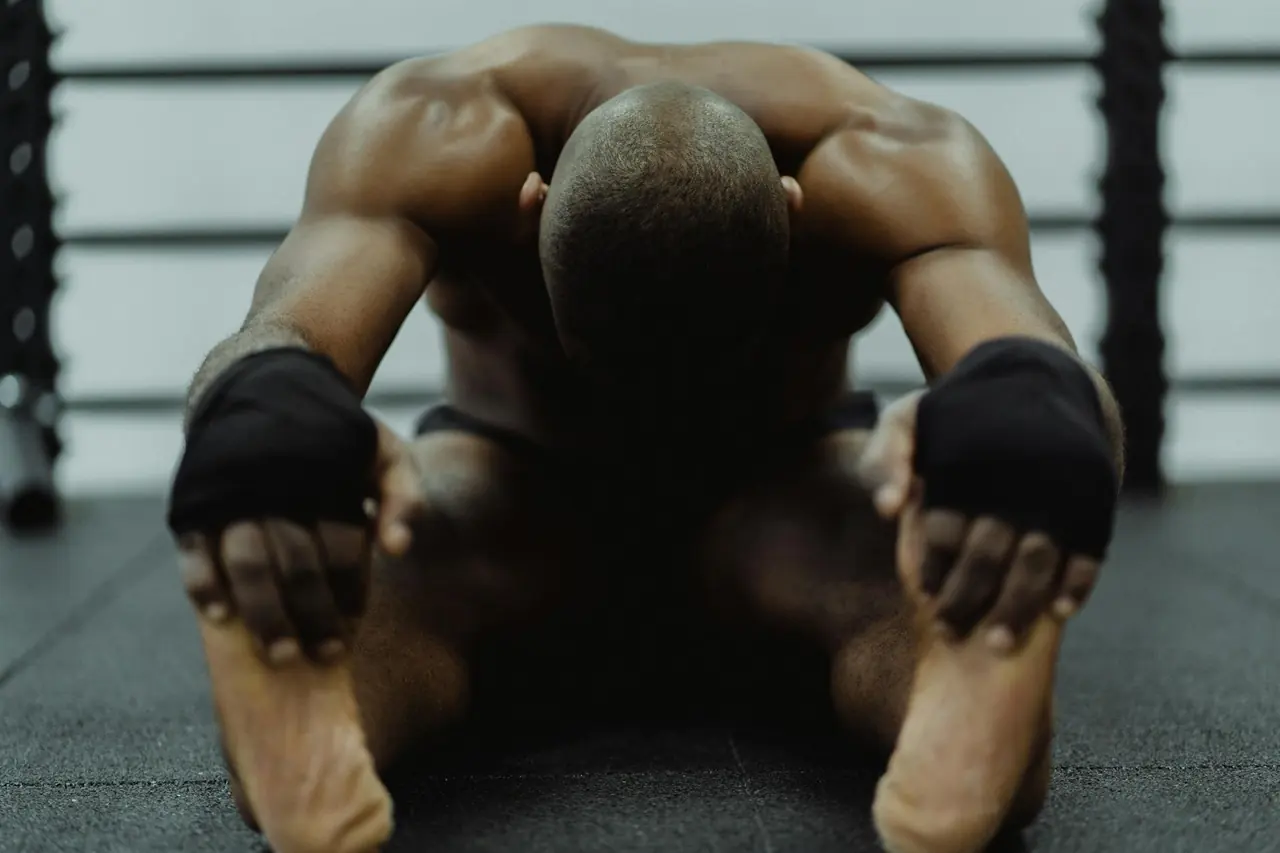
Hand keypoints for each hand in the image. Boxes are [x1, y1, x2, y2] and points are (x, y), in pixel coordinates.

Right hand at [177, 420, 424, 664]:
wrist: (268, 385)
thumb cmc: (335, 437)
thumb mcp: (383, 451)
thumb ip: (403, 495)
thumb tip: (397, 549)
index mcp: (326, 474)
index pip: (341, 543)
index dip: (350, 589)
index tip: (355, 625)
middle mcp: (277, 485)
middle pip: (295, 562)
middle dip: (313, 615)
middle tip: (326, 655)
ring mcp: (232, 493)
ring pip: (245, 562)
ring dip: (264, 614)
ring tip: (282, 654)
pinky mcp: (195, 501)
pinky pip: (195, 549)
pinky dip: (203, 584)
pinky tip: (219, 618)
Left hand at [858, 391, 1100, 651]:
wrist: (1037, 373)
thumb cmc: (959, 412)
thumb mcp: (909, 420)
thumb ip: (885, 459)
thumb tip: (887, 509)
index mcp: (964, 460)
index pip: (942, 534)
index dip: (931, 571)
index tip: (923, 596)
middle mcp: (1012, 474)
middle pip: (987, 554)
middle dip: (966, 600)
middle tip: (949, 630)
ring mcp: (1057, 487)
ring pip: (1037, 560)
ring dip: (1018, 608)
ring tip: (995, 642)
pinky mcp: (1094, 496)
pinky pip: (1090, 549)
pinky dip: (1077, 583)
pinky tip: (1060, 612)